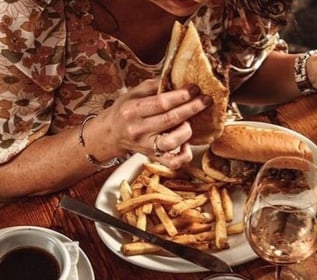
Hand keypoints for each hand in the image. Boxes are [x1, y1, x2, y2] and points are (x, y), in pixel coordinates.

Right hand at [97, 79, 213, 168]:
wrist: (111, 134)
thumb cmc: (125, 111)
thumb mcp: (133, 93)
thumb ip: (154, 86)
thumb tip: (177, 80)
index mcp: (132, 110)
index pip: (161, 103)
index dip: (180, 96)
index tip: (194, 89)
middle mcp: (138, 130)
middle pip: (170, 120)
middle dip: (191, 108)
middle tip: (205, 100)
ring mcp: (146, 146)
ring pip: (173, 141)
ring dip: (186, 130)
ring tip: (188, 123)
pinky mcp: (153, 157)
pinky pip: (173, 162)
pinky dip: (184, 155)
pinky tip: (186, 145)